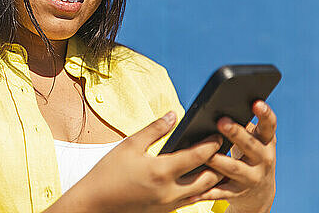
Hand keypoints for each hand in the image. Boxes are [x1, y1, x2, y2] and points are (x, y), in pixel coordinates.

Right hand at [63, 112, 224, 212]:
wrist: (94, 203)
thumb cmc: (108, 173)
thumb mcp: (129, 145)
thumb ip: (154, 129)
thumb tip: (173, 114)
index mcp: (161, 171)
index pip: (198, 156)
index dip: (212, 144)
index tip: (218, 134)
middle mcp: (169, 191)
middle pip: (208, 178)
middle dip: (219, 163)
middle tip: (224, 149)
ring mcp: (168, 204)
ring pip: (203, 193)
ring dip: (213, 179)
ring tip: (218, 164)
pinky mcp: (164, 211)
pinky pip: (191, 201)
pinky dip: (200, 190)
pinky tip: (200, 180)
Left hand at [195, 101, 276, 212]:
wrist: (260, 192)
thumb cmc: (250, 154)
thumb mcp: (254, 139)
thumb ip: (243, 124)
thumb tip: (220, 106)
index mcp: (266, 141)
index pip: (269, 125)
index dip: (265, 114)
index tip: (257, 102)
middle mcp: (263, 159)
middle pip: (250, 145)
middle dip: (236, 134)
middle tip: (221, 121)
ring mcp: (252, 177)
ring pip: (234, 168)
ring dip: (218, 161)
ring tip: (205, 154)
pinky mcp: (237, 192)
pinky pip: (221, 191)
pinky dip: (207, 192)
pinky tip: (194, 189)